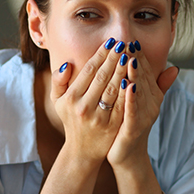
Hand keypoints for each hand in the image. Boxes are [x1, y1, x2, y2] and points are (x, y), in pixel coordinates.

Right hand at [50, 38, 131, 163]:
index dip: (101, 55)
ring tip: (131, 55)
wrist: (82, 151)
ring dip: (124, 70)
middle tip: (124, 43)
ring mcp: (100, 118)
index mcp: (72, 98)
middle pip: (103, 77)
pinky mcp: (113, 126)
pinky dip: (130, 90)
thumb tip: (67, 64)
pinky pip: (123, 105)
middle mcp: (84, 107)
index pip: (89, 71)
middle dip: (115, 58)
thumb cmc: (71, 120)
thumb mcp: (58, 102)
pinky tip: (136, 77)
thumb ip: (59, 81)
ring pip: (115, 89)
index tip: (111, 42)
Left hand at [106, 50, 178, 169]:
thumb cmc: (132, 126)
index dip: (140, 56)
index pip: (146, 71)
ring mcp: (144, 116)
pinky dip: (131, 98)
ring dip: (134, 74)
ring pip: (138, 91)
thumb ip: (158, 85)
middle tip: (129, 42)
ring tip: (129, 58)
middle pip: (142, 78)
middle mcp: (151, 104)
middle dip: (136, 60)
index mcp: (152, 95)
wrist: (129, 156)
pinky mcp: (134, 128)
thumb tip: (175, 67)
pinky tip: (127, 85)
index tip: (132, 40)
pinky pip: (133, 110)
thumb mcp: (145, 103)